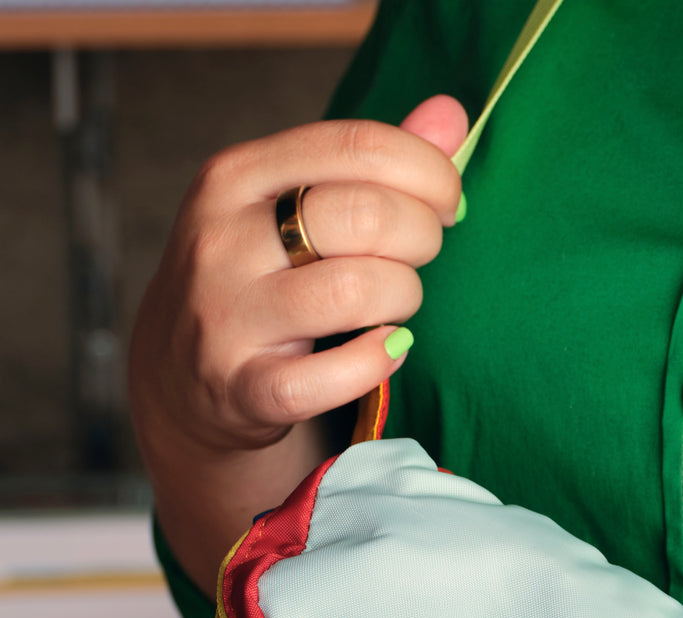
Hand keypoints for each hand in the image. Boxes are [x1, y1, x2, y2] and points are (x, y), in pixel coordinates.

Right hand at [130, 96, 466, 594]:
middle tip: (420, 259)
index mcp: (238, 176)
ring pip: (355, 292)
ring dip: (401, 299)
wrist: (179, 377)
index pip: (358, 147)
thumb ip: (371, 164)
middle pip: (363, 216)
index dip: (428, 172)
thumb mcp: (290, 207)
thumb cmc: (256, 281)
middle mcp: (223, 239)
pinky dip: (377, 362)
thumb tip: (451, 114)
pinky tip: (387, 351)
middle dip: (421, 238)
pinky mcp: (242, 386)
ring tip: (396, 305)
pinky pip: (333, 376)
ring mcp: (227, 315)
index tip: (447, 203)